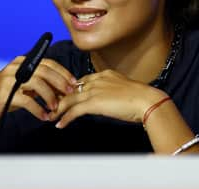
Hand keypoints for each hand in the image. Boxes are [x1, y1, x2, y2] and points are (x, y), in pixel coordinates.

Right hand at [0, 56, 77, 126]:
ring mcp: (9, 79)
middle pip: (45, 71)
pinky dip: (38, 109)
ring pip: (38, 84)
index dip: (63, 72)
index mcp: (22, 62)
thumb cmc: (6, 97)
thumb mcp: (24, 87)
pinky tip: (44, 116)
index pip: (47, 63)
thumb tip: (63, 89)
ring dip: (50, 96)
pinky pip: (27, 100)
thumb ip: (40, 85)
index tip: (74, 82)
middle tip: (70, 93)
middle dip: (60, 82)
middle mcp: (15, 67)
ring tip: (55, 107)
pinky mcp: (4, 93)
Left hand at [52, 69, 167, 128]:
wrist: (147, 101)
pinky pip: (74, 111)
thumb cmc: (142, 98)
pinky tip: (60, 124)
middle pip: (73, 88)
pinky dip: (65, 118)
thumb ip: (115, 92)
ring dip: (59, 109)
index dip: (73, 88)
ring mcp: (95, 90)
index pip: (84, 80)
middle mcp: (98, 80)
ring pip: (70, 99)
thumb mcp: (126, 90)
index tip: (67, 95)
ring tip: (51, 116)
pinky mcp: (94, 102)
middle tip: (53, 105)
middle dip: (61, 97)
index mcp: (106, 74)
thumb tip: (113, 100)